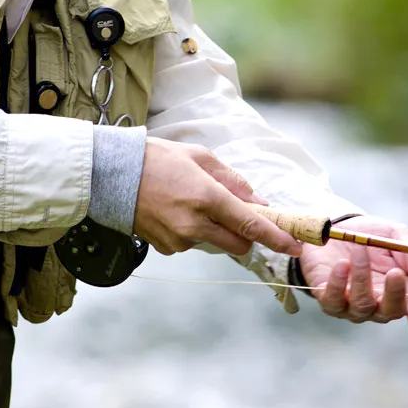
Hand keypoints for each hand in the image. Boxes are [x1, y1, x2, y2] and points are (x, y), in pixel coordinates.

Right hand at [134, 137, 302, 257]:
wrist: (112, 174)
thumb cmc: (158, 159)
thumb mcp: (201, 158)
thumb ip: (235, 183)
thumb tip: (260, 204)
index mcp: (207, 198)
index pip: (251, 226)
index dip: (277, 238)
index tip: (295, 246)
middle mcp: (195, 224)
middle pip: (239, 244)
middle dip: (245, 234)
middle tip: (238, 214)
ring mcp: (179, 240)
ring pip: (215, 243)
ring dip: (215, 229)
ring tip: (190, 202)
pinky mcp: (166, 249)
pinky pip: (192, 243)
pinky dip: (193, 232)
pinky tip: (175, 212)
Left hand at [299, 215, 407, 340]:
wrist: (334, 228)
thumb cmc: (371, 235)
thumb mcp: (394, 235)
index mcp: (405, 291)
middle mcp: (380, 305)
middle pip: (391, 312)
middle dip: (395, 294)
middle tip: (396, 272)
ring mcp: (354, 307)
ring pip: (362, 304)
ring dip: (362, 276)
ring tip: (360, 250)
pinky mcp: (330, 301)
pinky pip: (334, 300)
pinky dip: (338, 282)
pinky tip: (341, 264)